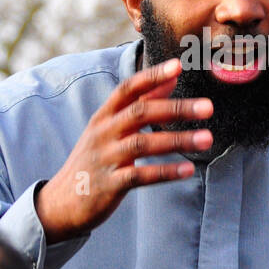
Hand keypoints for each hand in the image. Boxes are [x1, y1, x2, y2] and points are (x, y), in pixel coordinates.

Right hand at [35, 58, 212, 243]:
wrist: (60, 203)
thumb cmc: (94, 160)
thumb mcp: (110, 128)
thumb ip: (141, 102)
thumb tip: (172, 78)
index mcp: (104, 116)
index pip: (128, 89)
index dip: (152, 76)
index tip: (178, 66)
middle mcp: (103, 133)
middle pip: (140, 113)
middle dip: (176, 108)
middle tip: (208, 107)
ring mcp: (105, 159)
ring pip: (143, 144)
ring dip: (177, 140)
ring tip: (207, 138)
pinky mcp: (109, 185)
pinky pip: (139, 176)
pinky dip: (165, 172)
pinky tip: (188, 170)